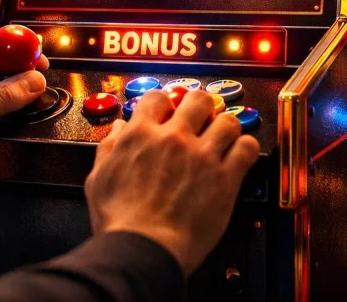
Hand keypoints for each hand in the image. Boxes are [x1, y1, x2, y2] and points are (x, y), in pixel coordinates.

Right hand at [84, 88, 260, 275]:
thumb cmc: (120, 221)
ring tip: (222, 137)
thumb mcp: (99, 178)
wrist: (143, 249)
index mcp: (141, 135)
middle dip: (201, 106)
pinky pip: (247, 148)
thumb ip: (109, 147)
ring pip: (228, 120)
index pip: (158, 97)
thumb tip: (119, 129)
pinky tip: (239, 155)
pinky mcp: (225, 178)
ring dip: (226, 127)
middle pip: (198, 99)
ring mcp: (202, 156)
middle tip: (201, 117)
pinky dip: (246, 148)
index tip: (169, 111)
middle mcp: (174, 139)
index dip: (165, 102)